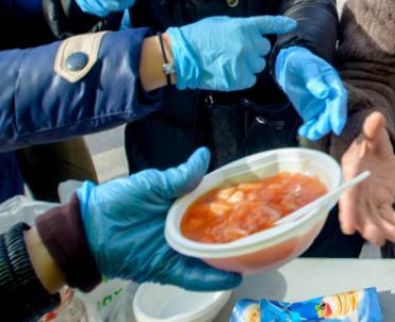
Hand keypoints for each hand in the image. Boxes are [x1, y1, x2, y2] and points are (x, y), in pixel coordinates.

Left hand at [77, 148, 240, 290]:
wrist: (90, 230)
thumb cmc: (119, 201)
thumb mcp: (153, 183)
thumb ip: (181, 176)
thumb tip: (205, 155)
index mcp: (182, 205)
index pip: (214, 203)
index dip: (233, 202)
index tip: (256, 198)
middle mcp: (184, 228)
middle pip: (217, 232)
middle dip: (238, 233)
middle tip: (264, 230)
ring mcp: (177, 250)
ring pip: (210, 256)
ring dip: (230, 258)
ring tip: (256, 256)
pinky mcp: (167, 269)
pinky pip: (193, 276)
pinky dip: (211, 279)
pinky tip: (232, 277)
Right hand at [168, 15, 295, 90]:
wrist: (181, 56)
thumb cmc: (198, 37)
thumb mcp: (221, 24)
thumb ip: (240, 28)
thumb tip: (254, 34)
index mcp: (243, 27)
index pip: (268, 24)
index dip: (281, 24)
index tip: (291, 25)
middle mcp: (248, 43)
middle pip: (264, 49)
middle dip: (254, 50)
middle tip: (236, 51)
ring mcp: (245, 62)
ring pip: (258, 65)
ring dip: (249, 65)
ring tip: (229, 62)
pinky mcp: (240, 78)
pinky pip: (251, 79)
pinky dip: (242, 78)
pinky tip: (228, 73)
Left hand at [275, 46, 346, 139]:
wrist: (290, 65)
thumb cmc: (301, 62)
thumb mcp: (306, 67)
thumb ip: (314, 79)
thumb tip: (324, 93)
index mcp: (333, 82)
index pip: (339, 98)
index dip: (339, 113)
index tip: (336, 127)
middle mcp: (330, 96)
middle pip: (332, 112)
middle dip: (327, 124)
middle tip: (318, 131)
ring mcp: (322, 105)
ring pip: (324, 121)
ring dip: (318, 130)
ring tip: (308, 133)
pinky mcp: (312, 112)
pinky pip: (313, 123)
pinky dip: (309, 130)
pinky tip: (303, 131)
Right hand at [338, 112, 394, 246]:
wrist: (374, 150)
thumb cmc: (369, 142)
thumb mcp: (372, 135)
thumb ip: (373, 129)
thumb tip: (376, 117)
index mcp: (351, 174)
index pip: (348, 195)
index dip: (347, 211)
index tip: (348, 228)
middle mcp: (358, 191)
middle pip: (361, 213)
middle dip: (369, 227)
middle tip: (379, 238)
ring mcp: (370, 200)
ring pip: (375, 219)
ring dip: (385, 230)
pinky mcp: (383, 203)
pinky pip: (390, 216)